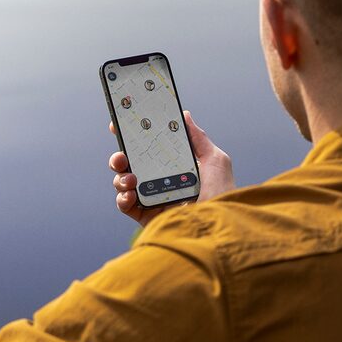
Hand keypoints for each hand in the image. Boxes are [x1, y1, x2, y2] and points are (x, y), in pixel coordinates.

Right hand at [108, 110, 234, 226]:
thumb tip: (184, 115)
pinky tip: (130, 194)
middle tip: (121, 156)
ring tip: (131, 178)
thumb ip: (198, 139)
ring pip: (123, 183)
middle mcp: (159, 180)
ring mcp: (152, 198)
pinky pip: (126, 205)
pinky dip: (122, 198)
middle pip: (130, 165)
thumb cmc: (223, 193)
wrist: (220, 225)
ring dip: (120, 177)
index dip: (132, 137)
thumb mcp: (215, 160)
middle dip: (119, 157)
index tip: (119, 124)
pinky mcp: (147, 216)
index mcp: (173, 165)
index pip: (148, 149)